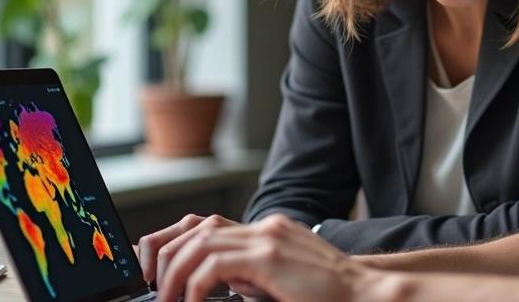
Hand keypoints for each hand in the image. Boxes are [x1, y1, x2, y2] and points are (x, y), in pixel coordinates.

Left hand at [156, 214, 387, 301]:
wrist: (362, 293)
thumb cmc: (324, 295)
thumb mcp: (277, 279)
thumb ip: (247, 274)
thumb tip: (209, 283)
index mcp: (266, 229)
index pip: (206, 224)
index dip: (174, 244)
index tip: (157, 271)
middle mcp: (264, 226)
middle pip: (196, 228)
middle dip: (165, 257)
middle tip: (155, 287)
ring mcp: (267, 238)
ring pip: (200, 243)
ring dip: (174, 273)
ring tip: (168, 298)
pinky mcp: (270, 256)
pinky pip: (215, 264)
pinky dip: (194, 283)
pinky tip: (192, 301)